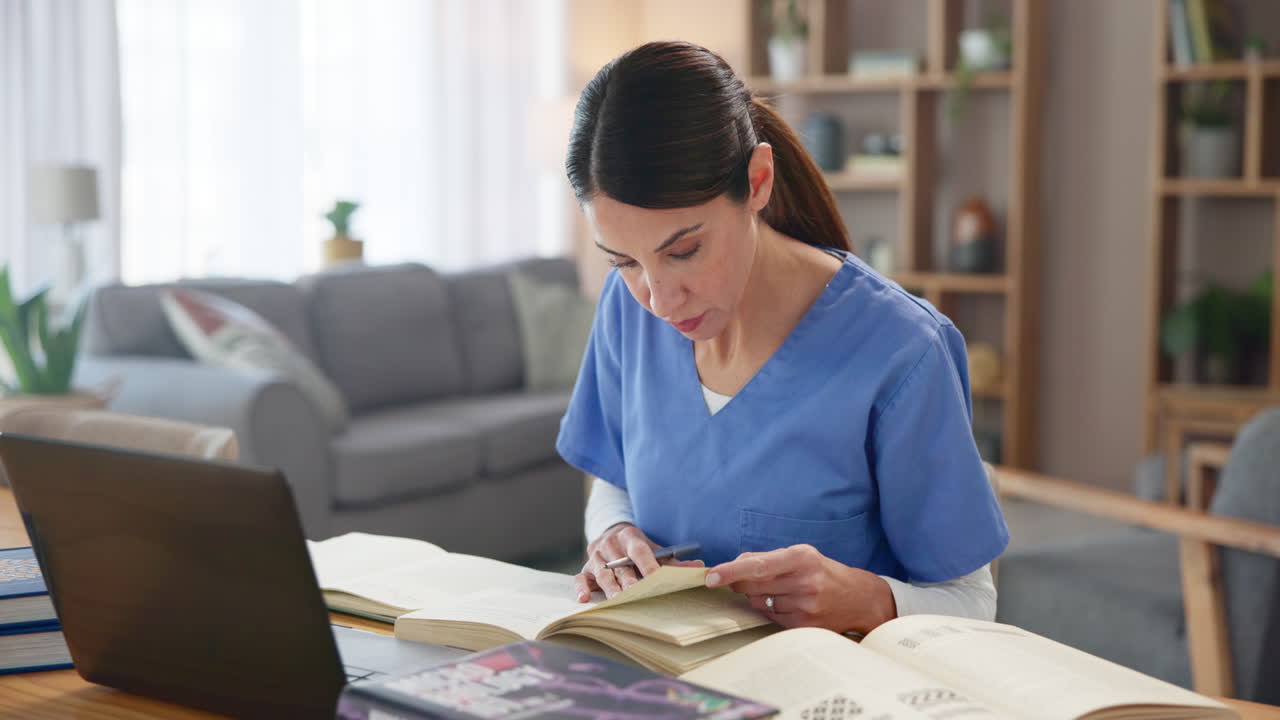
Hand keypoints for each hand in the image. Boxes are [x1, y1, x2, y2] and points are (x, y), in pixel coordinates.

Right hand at [573, 523, 703, 601]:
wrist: (611, 535)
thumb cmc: (637, 548)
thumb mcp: (653, 549)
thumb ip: (673, 561)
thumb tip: (699, 568)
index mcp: (629, 536)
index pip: (639, 549)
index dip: (648, 563)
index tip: (656, 578)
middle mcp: (610, 544)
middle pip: (620, 564)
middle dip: (628, 579)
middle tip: (635, 592)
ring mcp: (596, 556)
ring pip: (602, 572)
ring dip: (610, 587)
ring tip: (618, 599)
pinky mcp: (585, 569)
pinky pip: (580, 579)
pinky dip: (580, 589)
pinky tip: (585, 599)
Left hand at [704, 544, 896, 634]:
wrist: (859, 598)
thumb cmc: (823, 572)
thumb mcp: (800, 555)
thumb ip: (766, 558)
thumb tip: (734, 565)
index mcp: (802, 557)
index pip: (759, 565)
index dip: (731, 571)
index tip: (711, 577)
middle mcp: (805, 581)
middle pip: (754, 586)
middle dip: (741, 583)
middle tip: (742, 580)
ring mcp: (806, 606)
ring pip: (760, 603)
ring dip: (761, 597)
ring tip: (784, 592)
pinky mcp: (804, 625)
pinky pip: (772, 618)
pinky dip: (773, 610)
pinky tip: (790, 604)